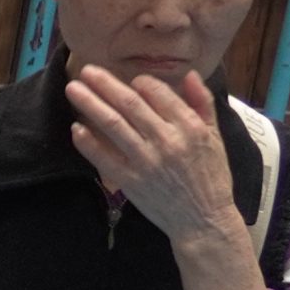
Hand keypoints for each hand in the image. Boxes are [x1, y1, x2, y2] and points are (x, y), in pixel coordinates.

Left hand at [65, 65, 248, 252]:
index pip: (158, 93)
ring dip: (90, 104)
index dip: (140, 82)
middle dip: (105, 84)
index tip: (129, 80)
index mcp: (190, 127)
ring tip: (73, 89)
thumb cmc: (211, 176)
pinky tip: (75, 128)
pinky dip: (87, 142)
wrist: (203, 219)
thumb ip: (202, 104)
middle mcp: (167, 140)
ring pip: (113, 125)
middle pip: (130, 105)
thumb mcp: (215, 137)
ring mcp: (146, 161)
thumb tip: (190, 74)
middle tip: (86, 70)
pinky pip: (103, 157)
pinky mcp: (130, 181)